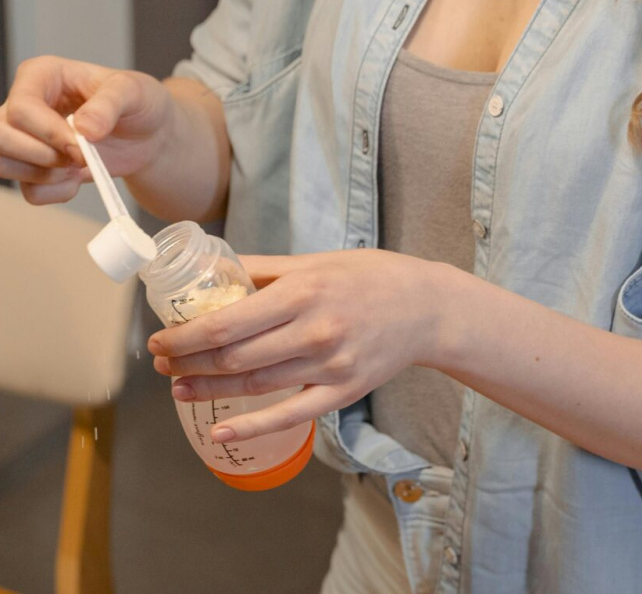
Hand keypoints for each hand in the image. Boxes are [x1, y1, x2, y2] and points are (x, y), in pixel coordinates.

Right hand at [0, 56, 172, 203]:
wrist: (149, 133)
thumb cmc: (138, 103)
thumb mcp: (133, 91)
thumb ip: (109, 104)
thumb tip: (84, 128)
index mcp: (41, 76)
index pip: (21, 109)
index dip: (50, 134)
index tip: (83, 145)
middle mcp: (24, 104)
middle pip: (0, 138)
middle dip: (42, 157)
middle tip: (80, 158)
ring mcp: (24, 137)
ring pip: (4, 164)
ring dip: (47, 176)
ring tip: (80, 165)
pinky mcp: (34, 165)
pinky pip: (30, 191)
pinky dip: (56, 192)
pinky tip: (77, 178)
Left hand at [148, 249, 458, 442]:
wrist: (428, 308)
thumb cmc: (372, 278)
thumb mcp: (316, 262)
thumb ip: (263, 270)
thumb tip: (212, 272)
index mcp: (302, 293)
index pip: (226, 322)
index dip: (183, 336)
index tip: (158, 338)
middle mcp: (314, 331)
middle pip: (232, 357)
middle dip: (186, 362)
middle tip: (161, 362)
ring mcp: (329, 365)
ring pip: (254, 385)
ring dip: (208, 389)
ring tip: (179, 387)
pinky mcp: (343, 390)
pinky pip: (290, 415)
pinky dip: (252, 428)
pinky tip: (220, 433)